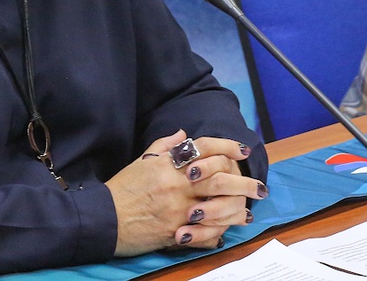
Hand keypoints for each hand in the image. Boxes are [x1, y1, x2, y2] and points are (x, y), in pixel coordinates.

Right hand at [105, 130, 267, 255]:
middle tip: (260, 186)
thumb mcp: (142, 161)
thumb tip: (184, 133)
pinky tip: (229, 229)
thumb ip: (165, 145)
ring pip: (219, 205)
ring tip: (250, 209)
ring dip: (238, 207)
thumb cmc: (123, 188)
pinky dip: (220, 231)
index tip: (243, 149)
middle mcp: (177, 184)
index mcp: (169, 164)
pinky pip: (206, 232)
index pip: (205, 147)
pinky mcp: (176, 232)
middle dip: (244, 181)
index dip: (227, 146)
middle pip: (220, 177)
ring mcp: (179, 210)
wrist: (105, 218)